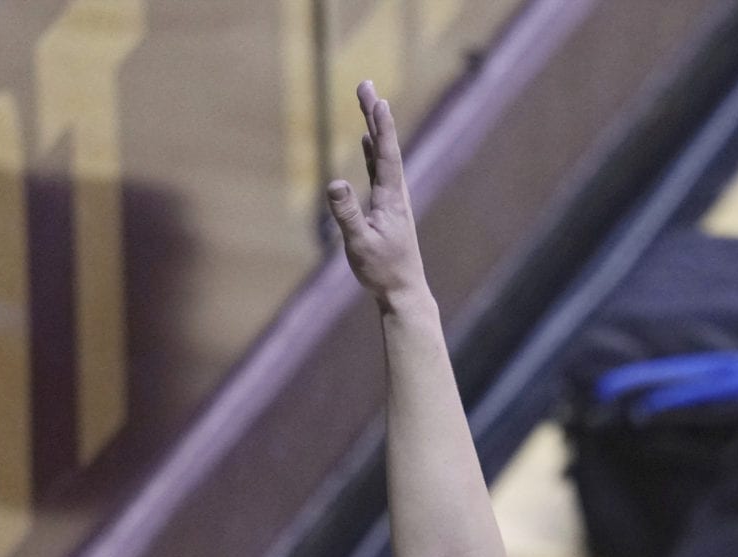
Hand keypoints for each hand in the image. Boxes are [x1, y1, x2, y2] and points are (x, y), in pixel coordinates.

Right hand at [326, 80, 427, 308]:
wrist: (404, 292)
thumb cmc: (382, 271)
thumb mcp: (359, 244)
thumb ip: (346, 214)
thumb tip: (333, 183)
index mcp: (391, 199)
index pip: (386, 155)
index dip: (381, 126)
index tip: (378, 98)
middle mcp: (396, 194)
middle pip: (384, 146)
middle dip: (374, 115)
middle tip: (365, 84)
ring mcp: (393, 199)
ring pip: (382, 155)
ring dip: (373, 127)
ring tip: (367, 103)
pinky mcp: (388, 207)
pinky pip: (379, 170)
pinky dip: (372, 150)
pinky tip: (366, 141)